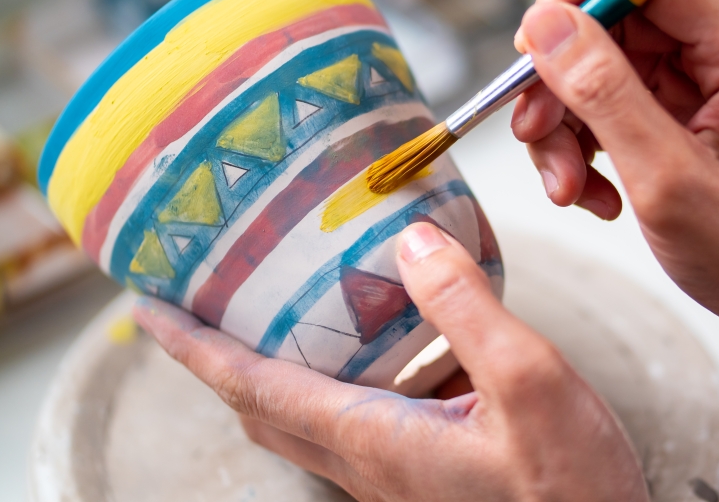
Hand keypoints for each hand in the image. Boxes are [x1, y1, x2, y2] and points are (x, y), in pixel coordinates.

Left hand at [133, 222, 647, 501]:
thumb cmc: (572, 489)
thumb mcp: (529, 383)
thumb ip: (466, 308)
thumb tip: (409, 241)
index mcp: (374, 438)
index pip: (253, 387)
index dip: (193, 346)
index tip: (147, 308)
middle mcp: (367, 461)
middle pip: (262, 407)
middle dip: (216, 357)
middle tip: (196, 303)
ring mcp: (392, 473)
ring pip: (304, 417)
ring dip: (268, 367)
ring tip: (274, 309)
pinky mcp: (423, 473)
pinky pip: (353, 419)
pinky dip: (334, 375)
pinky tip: (384, 338)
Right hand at [512, 0, 718, 348]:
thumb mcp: (667, 179)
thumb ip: (604, 92)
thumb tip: (546, 24)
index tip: (528, 47)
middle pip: (618, 21)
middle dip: (564, 80)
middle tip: (535, 136)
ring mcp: (717, 77)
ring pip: (608, 63)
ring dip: (572, 122)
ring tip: (568, 188)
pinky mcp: (698, 107)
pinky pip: (621, 99)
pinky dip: (593, 142)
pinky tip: (596, 194)